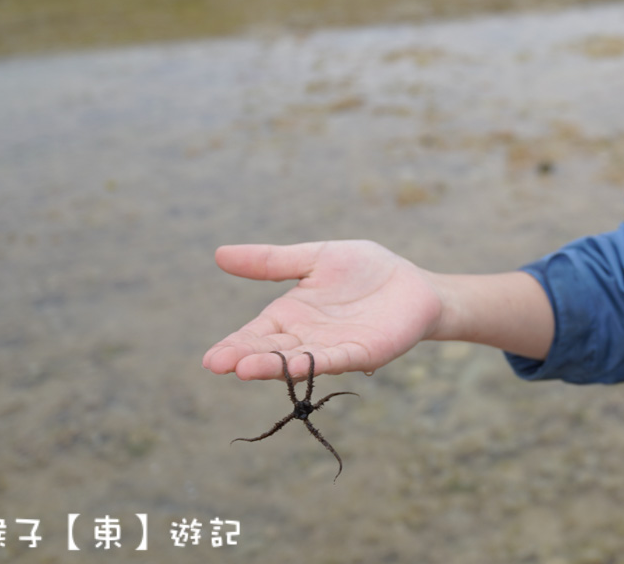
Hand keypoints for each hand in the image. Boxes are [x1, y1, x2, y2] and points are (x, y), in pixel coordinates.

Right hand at [202, 240, 440, 380]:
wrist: (413, 282)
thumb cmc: (364, 271)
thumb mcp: (315, 258)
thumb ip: (272, 261)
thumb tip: (219, 254)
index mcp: (290, 315)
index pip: (255, 334)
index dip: (234, 345)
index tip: (210, 359)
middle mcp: (306, 337)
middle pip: (271, 350)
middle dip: (245, 357)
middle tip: (218, 365)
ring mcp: (333, 348)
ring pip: (298, 360)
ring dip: (273, 366)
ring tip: (245, 369)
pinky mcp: (362, 352)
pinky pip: (336, 359)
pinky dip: (316, 363)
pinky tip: (298, 365)